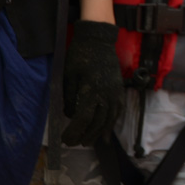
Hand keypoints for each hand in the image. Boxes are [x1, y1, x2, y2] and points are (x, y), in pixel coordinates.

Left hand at [62, 20, 123, 146]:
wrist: (99, 41)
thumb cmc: (80, 56)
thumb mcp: (68, 76)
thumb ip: (69, 97)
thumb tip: (69, 114)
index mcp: (92, 90)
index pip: (84, 118)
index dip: (75, 131)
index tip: (65, 139)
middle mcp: (107, 94)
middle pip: (98, 122)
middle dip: (85, 135)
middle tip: (74, 143)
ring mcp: (115, 92)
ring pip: (109, 119)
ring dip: (99, 132)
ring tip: (88, 141)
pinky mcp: (119, 90)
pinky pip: (117, 111)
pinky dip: (111, 123)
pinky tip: (105, 131)